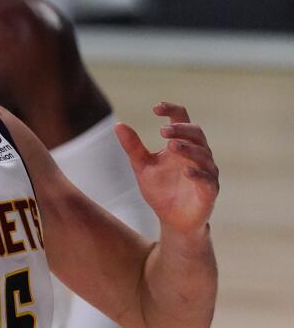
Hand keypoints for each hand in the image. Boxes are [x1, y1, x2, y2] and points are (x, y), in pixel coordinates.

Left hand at [115, 103, 218, 235]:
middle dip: (181, 129)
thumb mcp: (142, 166)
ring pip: (203, 154)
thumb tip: (118, 125)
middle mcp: (197, 155)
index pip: (182, 119)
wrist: (172, 220)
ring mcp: (206, 172)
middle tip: (162, 131)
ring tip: (171, 146)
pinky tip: (186, 171)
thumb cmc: (160, 189)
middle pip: (196, 133)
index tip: (155, 108)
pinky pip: (208, 179)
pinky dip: (198, 174)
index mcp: (181, 144)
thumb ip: (133, 147)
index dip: (172, 110)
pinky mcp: (209, 191)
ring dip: (188, 148)